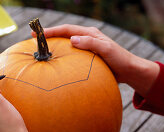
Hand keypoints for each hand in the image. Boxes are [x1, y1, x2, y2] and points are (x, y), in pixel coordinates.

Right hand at [36, 24, 159, 96]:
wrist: (128, 70)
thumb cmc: (119, 59)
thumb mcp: (106, 49)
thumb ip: (91, 43)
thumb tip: (72, 39)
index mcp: (89, 33)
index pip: (67, 29)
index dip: (52, 31)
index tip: (38, 34)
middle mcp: (86, 38)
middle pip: (64, 34)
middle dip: (49, 35)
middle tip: (34, 38)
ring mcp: (85, 48)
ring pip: (66, 44)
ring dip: (54, 45)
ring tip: (41, 49)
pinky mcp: (86, 57)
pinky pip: (70, 55)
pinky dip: (61, 55)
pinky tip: (56, 62)